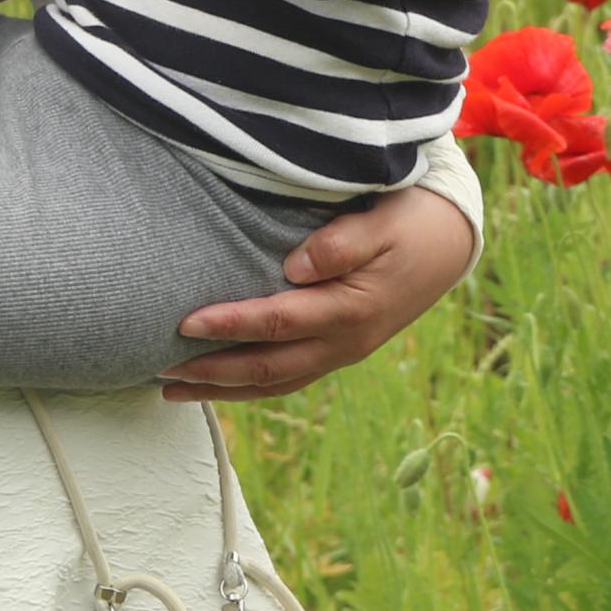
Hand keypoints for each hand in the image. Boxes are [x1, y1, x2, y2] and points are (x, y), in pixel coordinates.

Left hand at [160, 183, 475, 401]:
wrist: (451, 241)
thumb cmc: (411, 221)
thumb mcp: (384, 222)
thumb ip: (342, 243)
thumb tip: (295, 266)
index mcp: (351, 310)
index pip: (277, 322)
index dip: (230, 324)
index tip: (184, 322)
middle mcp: (343, 343)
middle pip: (267, 368)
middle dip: (211, 372)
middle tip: (159, 369)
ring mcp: (341, 353)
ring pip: (273, 383)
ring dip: (222, 390)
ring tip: (171, 389)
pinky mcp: (337, 351)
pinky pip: (286, 379)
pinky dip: (248, 387)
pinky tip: (218, 384)